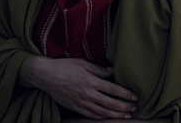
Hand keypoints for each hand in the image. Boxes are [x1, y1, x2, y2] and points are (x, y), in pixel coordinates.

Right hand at [21, 57, 136, 119]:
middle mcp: (87, 93)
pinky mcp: (75, 108)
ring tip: (126, 115)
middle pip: (111, 104)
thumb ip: (99, 69)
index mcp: (90, 81)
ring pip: (103, 112)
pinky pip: (92, 115)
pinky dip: (103, 117)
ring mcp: (81, 102)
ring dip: (117, 115)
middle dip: (125, 107)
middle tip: (134, 108)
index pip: (113, 90)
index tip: (135, 96)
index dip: (126, 94)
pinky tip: (110, 117)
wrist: (45, 75)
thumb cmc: (64, 66)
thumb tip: (113, 72)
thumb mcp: (82, 63)